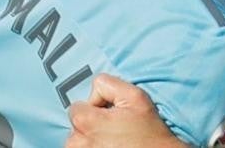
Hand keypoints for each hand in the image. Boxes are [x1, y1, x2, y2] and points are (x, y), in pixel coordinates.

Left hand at [66, 74, 185, 147]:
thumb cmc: (148, 130)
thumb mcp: (134, 96)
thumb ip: (108, 84)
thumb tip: (94, 89)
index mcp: (85, 121)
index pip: (76, 107)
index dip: (95, 107)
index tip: (110, 114)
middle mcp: (78, 142)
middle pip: (76, 126)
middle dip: (91, 124)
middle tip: (114, 128)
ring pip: (78, 142)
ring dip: (91, 140)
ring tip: (113, 141)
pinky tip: (111, 147)